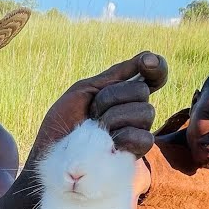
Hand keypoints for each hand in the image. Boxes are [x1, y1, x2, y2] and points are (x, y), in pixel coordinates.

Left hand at [31, 51, 168, 162]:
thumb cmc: (63, 122)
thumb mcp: (84, 91)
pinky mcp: (136, 153)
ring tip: (96, 129)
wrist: (52, 153)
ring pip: (145, 112)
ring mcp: (138, 131)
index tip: (145, 63)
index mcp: (125, 93)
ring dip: (113, 118)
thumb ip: (115, 75)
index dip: (156, 67)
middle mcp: (136, 110)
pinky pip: (144, 137)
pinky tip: (108, 143)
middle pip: (142, 90)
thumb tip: (146, 56)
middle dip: (111, 97)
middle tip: (91, 113)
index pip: (155, 75)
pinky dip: (123, 137)